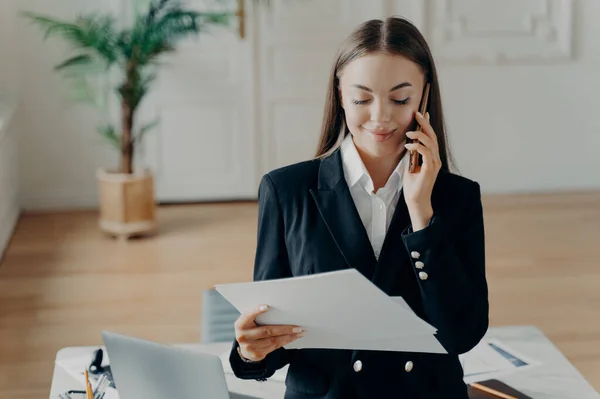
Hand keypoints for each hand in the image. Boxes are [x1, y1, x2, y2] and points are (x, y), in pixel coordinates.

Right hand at [234, 304, 303, 361]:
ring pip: (273, 341)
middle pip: (266, 331)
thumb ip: (256, 314)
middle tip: (297, 327)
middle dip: (284, 329)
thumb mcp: (248, 320)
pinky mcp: (257, 354)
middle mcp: (243, 336)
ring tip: (299, 333)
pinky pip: (274, 347)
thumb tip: (273, 307)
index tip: (266, 307)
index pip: (248, 316)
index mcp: (240, 324)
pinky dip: (285, 342)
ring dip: (288, 337)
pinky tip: (292, 338)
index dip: (256, 311)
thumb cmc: (250, 328)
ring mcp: (249, 347)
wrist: (244, 347)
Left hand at [403, 112, 439, 229]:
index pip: (431, 138)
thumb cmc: (413, 186)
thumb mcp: (410, 166)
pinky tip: (408, 145)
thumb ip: (412, 155)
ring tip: (409, 133)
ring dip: (419, 135)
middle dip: (425, 124)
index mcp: (432, 158)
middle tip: (418, 114)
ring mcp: (434, 164)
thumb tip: (408, 144)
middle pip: (433, 137)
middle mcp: (435, 159)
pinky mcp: (430, 169)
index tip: (423, 114)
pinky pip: (425, 153)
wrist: (416, 201)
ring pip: (431, 143)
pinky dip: (417, 146)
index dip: (428, 125)